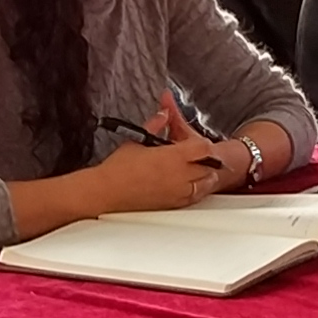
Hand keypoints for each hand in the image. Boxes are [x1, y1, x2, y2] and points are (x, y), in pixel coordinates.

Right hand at [90, 132, 226, 212]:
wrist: (107, 191)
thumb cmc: (118, 168)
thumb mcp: (137, 140)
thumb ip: (155, 125)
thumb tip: (163, 114)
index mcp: (172, 157)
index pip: (204, 148)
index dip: (204, 145)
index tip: (199, 144)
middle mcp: (179, 175)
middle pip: (209, 166)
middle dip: (207, 159)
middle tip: (199, 156)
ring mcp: (178, 191)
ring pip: (206, 183)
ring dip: (206, 175)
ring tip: (198, 169)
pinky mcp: (173, 203)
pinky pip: (196, 197)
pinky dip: (198, 189)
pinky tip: (191, 184)